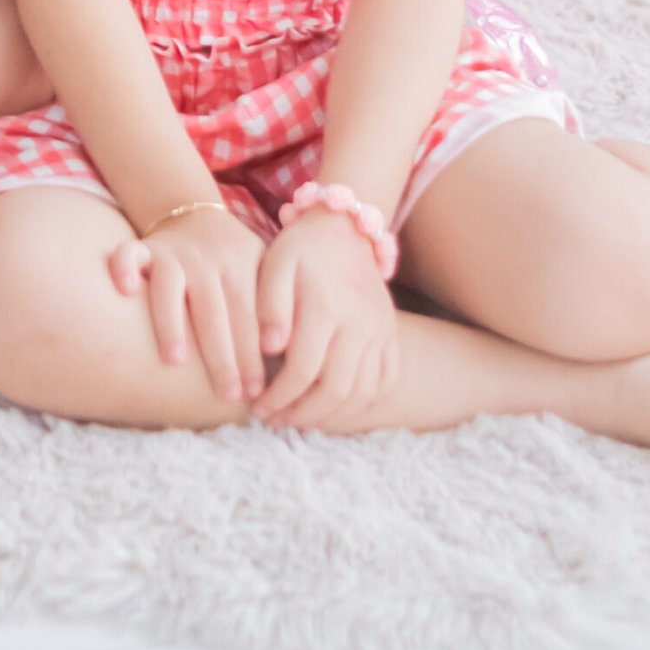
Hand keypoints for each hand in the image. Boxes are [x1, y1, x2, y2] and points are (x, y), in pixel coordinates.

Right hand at [107, 205, 264, 402]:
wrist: (194, 214)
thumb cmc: (233, 260)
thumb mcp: (261, 269)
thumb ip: (273, 305)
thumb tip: (290, 362)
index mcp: (241, 266)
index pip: (249, 314)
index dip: (252, 353)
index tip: (257, 391)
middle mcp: (207, 259)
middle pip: (213, 310)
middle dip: (221, 354)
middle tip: (227, 392)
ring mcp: (173, 254)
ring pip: (170, 286)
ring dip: (171, 322)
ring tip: (174, 360)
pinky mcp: (145, 248)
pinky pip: (129, 253)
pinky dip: (124, 266)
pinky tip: (124, 289)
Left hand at [251, 208, 398, 430]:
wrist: (345, 229)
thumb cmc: (301, 249)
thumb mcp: (275, 264)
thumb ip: (270, 306)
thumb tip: (271, 349)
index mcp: (327, 307)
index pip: (302, 370)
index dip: (279, 397)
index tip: (258, 407)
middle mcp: (360, 323)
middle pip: (335, 390)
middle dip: (301, 414)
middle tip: (276, 420)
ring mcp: (381, 331)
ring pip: (362, 393)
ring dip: (330, 416)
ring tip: (300, 419)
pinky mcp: (391, 335)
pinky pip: (385, 381)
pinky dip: (363, 403)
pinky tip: (335, 406)